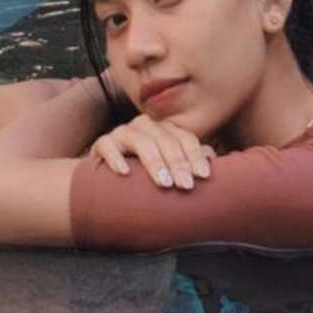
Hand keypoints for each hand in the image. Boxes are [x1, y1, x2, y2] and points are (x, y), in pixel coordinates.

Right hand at [89, 114, 215, 189]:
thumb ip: (189, 161)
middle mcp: (146, 127)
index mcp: (166, 130)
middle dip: (178, 164)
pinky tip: (124, 173)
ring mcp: (123, 133)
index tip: (203, 176)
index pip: (185, 139)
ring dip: (154, 162)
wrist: (109, 181)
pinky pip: (107, 145)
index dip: (195, 156)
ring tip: (164, 183)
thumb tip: (211, 157)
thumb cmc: (146, 175)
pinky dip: (115, 158)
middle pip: (166, 141)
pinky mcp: (102, 144)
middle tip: (186, 186)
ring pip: (141, 141)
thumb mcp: (170, 169)